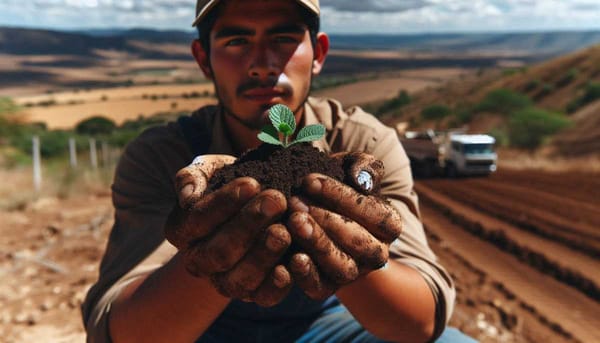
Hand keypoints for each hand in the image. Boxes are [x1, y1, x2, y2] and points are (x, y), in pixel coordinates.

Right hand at [164, 155, 292, 305]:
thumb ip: (192, 176)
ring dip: (264, 255)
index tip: (252, 183)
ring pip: (240, 279)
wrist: (255, 204)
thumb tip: (188, 197)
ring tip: (285, 229)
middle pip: (220, 252)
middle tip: (277, 200)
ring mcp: (225, 281)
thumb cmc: (229, 183)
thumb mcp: (209, 170)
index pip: (197, 219)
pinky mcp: (255, 293)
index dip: (224, 202)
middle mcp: (199, 262)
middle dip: (250, 225)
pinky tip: (293, 262)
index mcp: (181, 230)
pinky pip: (264, 297)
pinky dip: (278, 284)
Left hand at [286, 152, 401, 299]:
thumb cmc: (334, 186)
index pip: (374, 213)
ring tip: (293, 222)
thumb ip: (364, 165)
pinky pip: (319, 289)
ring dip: (317, 244)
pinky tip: (290, 257)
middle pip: (359, 242)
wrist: (312, 209)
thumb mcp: (349, 168)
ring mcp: (353, 273)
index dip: (342, 196)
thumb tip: (361, 180)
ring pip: (342, 267)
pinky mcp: (327, 288)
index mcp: (389, 225)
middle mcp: (377, 254)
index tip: (310, 180)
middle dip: (326, 220)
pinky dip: (305, 276)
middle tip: (296, 202)